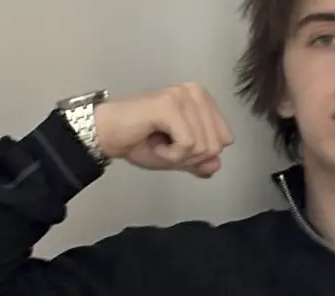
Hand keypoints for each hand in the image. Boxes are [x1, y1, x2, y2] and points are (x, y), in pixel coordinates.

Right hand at [95, 84, 233, 177]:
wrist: (108, 135)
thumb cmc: (139, 140)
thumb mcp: (178, 157)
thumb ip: (200, 161)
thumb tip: (216, 165)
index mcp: (202, 100)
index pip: (225, 140)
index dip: (201, 155)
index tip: (176, 146)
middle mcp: (195, 92)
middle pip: (215, 145)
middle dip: (190, 157)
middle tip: (165, 147)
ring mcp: (183, 96)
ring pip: (202, 146)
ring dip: (177, 156)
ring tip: (158, 142)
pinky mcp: (170, 105)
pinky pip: (187, 144)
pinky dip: (170, 155)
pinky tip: (154, 142)